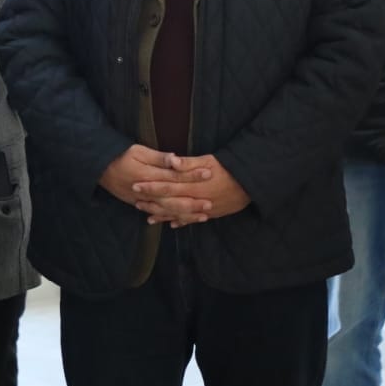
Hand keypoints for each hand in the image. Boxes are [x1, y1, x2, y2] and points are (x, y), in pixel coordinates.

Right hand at [99, 144, 210, 221]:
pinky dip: (170, 219)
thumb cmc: (120, 156)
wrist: (100, 169)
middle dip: (194, 202)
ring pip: (168, 211)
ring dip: (186, 215)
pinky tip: (182, 222)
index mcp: (149, 176)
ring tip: (203, 216)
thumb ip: (158, 157)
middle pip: (175, 199)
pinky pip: (158, 215)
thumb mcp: (138, 151)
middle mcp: (148, 192)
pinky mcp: (140, 205)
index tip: (208, 173)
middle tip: (211, 204)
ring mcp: (144, 201)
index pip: (176, 176)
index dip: (193, 175)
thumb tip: (176, 159)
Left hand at [132, 154, 250, 226]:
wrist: (249, 185)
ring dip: (162, 216)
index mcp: (192, 185)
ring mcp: (201, 210)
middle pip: (168, 203)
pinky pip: (191, 220)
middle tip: (135, 202)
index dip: (150, 187)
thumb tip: (171, 161)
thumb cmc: (228, 168)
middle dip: (151, 203)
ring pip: (178, 214)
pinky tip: (171, 224)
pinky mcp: (209, 214)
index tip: (136, 185)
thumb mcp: (208, 161)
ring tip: (148, 217)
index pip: (166, 186)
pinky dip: (180, 222)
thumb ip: (188, 163)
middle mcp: (194, 200)